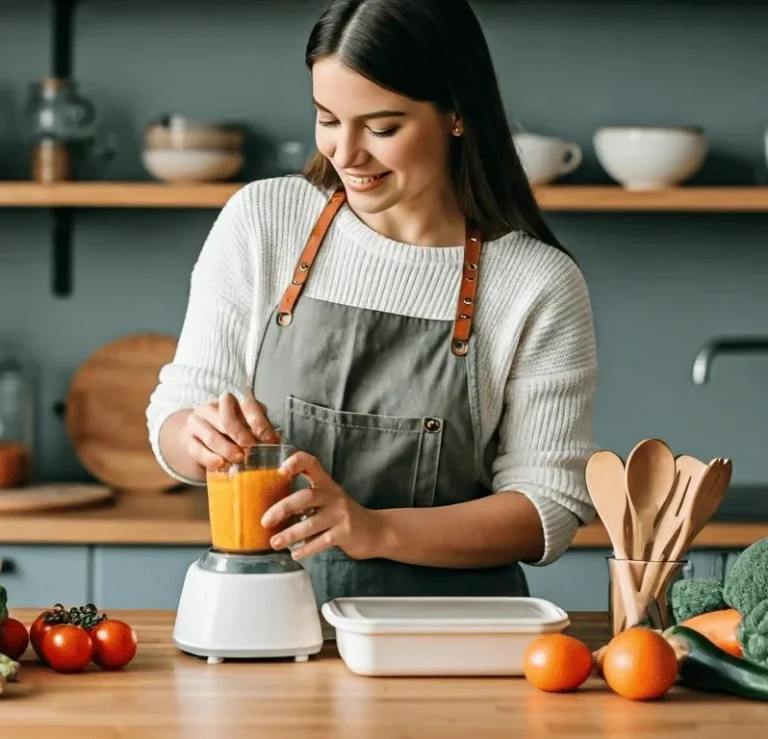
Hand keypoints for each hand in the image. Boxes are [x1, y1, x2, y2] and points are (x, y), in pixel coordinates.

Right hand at [184, 390, 278, 469]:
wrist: (202, 438)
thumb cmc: (233, 430)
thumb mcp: (248, 424)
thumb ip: (259, 428)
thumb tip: (274, 438)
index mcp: (232, 400)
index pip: (247, 406)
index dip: (259, 423)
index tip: (270, 439)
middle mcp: (211, 407)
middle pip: (227, 420)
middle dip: (240, 435)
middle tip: (250, 448)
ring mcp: (197, 423)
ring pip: (212, 437)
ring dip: (227, 449)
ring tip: (239, 459)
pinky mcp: (188, 440)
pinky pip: (198, 450)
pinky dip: (210, 458)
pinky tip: (221, 464)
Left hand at [261, 452, 384, 560]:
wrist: (376, 530)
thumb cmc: (343, 514)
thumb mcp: (328, 498)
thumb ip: (305, 498)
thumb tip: (270, 508)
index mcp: (326, 484)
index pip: (312, 464)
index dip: (296, 463)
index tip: (280, 471)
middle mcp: (333, 496)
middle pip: (306, 496)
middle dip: (283, 508)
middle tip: (265, 521)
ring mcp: (341, 515)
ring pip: (311, 523)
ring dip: (290, 534)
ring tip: (275, 542)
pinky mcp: (346, 533)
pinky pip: (321, 542)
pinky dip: (306, 549)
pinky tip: (295, 553)